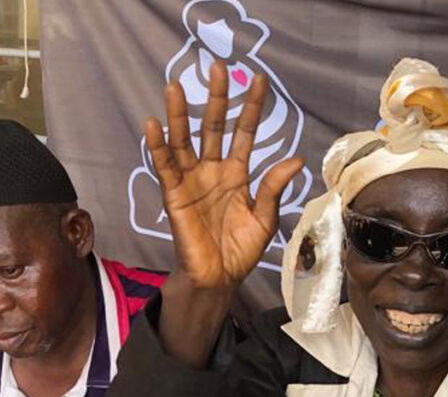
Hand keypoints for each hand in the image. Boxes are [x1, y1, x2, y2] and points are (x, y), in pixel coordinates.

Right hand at [147, 61, 303, 290]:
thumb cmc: (240, 250)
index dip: (251, 107)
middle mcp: (212, 171)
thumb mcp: (264, 218)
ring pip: (184, 141)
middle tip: (219, 68)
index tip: (258, 79)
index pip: (244, 133)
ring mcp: (191, 181)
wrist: (218, 278)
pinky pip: (164, 167)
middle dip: (216, 99)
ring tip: (174, 87)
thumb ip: (273, 188)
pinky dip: (157, 146)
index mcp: (237, 174)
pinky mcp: (173, 195)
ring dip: (178, 115)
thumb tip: (294, 159)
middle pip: (213, 127)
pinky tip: (153, 125)